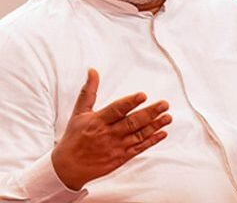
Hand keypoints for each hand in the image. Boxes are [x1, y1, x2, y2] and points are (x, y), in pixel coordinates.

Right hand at [51, 69, 171, 189]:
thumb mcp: (79, 113)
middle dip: (150, 113)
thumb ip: (89, 91)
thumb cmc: (74, 137)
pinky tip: (162, 133)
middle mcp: (108, 134)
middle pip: (132, 122)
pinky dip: (151, 141)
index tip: (143, 95)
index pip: (116, 110)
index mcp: (97, 121)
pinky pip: (139, 148)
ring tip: (168, 117)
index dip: (130, 103)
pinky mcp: (121, 158)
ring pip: (138, 135)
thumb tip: (92, 71)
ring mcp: (116, 147)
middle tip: (164, 104)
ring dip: (155, 126)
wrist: (67, 168)